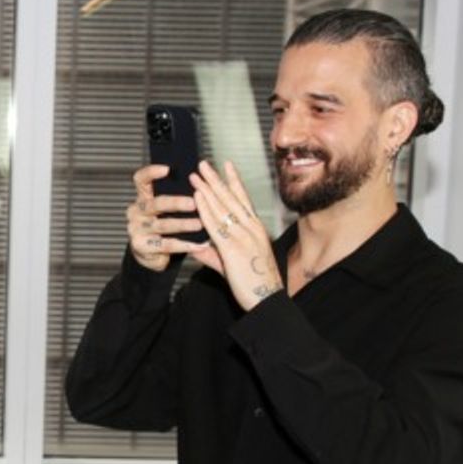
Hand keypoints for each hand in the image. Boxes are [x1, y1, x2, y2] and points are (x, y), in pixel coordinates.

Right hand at [127, 165, 208, 271]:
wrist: (150, 254)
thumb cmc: (163, 225)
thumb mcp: (164, 209)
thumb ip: (174, 196)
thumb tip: (199, 181)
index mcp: (142, 197)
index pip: (140, 180)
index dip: (151, 173)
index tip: (167, 169)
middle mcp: (136, 211)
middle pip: (155, 204)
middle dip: (176, 203)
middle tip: (194, 203)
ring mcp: (136, 229)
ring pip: (162, 225)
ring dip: (183, 224)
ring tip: (200, 224)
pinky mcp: (141, 246)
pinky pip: (166, 245)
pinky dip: (185, 245)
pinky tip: (200, 245)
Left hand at [186, 160, 283, 310]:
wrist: (266, 300)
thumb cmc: (253, 284)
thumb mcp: (232, 265)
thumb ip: (213, 254)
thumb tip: (197, 247)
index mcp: (255, 230)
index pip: (243, 200)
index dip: (233, 182)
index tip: (226, 166)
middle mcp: (251, 229)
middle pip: (231, 198)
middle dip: (216, 179)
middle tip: (204, 163)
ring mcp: (242, 237)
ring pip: (222, 207)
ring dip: (207, 188)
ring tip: (196, 174)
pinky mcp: (232, 249)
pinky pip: (216, 225)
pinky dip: (206, 209)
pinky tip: (198, 197)